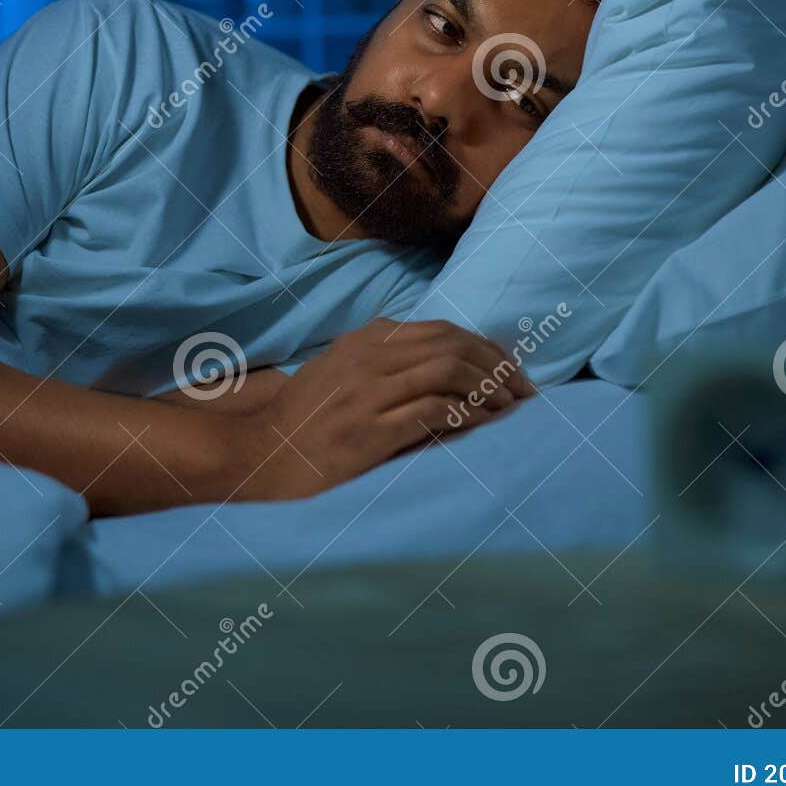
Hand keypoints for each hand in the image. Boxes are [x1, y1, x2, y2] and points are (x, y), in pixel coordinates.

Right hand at [229, 319, 535, 500]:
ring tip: (510, 408)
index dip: (486, 348)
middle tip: (523, 392)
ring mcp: (367, 394)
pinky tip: (484, 423)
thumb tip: (425, 346)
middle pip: (453, 346)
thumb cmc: (304, 419)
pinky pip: (432, 411)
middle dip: (498, 366)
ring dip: (489, 388)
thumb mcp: (337, 369)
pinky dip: (467, 413)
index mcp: (365, 340)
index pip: (442, 331)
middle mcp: (368, 358)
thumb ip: (377, 352)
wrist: (262, 455)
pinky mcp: (369, 433)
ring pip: (448, 371)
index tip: (512, 371)